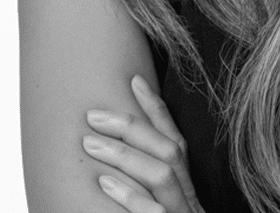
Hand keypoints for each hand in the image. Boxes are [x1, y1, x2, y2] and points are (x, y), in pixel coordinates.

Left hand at [83, 75, 205, 212]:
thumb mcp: (160, 206)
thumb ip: (148, 187)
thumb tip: (118, 159)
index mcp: (188, 189)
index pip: (176, 140)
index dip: (156, 108)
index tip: (134, 81)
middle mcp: (190, 199)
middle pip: (169, 150)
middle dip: (132, 128)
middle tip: (93, 115)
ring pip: (161, 174)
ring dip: (124, 155)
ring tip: (89, 143)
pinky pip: (154, 211)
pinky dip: (129, 194)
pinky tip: (103, 181)